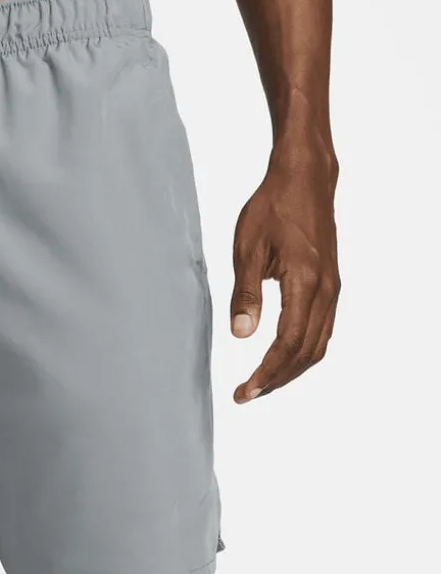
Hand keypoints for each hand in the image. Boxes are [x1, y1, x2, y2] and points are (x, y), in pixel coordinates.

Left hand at [230, 153, 339, 402]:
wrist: (305, 178)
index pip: (287, 343)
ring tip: (262, 383)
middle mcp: (326, 290)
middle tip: (246, 395)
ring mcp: (332, 288)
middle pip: (306, 352)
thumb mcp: (247, 248)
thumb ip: (244, 293)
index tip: (244, 392)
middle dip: (276, 379)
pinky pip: (322, 329)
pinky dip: (303, 352)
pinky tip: (282, 358)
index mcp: (305, 282)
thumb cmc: (273, 207)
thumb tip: (241, 334)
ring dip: (290, 369)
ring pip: (318, 344)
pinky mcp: (331, 284)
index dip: (266, 373)